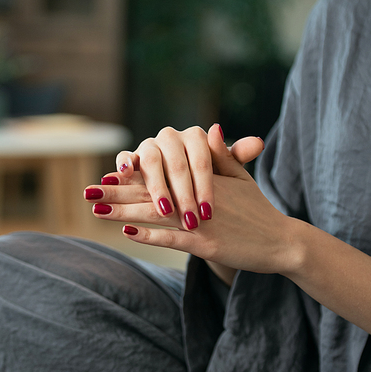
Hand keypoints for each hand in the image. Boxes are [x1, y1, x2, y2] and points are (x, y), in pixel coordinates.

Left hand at [84, 127, 294, 276]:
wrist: (283, 241)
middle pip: (151, 193)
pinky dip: (151, 236)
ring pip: (156, 214)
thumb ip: (223, 155)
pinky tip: (128, 234)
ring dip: (124, 212)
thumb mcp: (242, 178)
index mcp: (205, 180)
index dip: (134, 174)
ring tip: (96, 210)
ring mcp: (203, 221)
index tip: (109, 172)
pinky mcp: (207, 244)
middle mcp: (199, 197)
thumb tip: (212, 127)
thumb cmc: (258, 211)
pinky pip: (173, 239)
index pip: (163, 174)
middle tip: (87, 190)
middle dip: (117, 192)